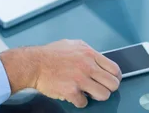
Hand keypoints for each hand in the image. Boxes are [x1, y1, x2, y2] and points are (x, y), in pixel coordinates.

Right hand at [0, 40, 121, 108]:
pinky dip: (78, 101)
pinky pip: (84, 103)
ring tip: (87, 92)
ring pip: (103, 95)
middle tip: (99, 88)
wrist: (33, 64)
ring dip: (95, 96)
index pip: (114, 69)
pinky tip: (72, 94)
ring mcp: (80, 79)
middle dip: (108, 88)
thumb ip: (87, 52)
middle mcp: (87, 66)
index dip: (115, 77)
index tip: (111, 80)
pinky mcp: (71, 91)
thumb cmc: (50, 54)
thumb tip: (98, 60)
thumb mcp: (72, 45)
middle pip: (113, 84)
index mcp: (89, 53)